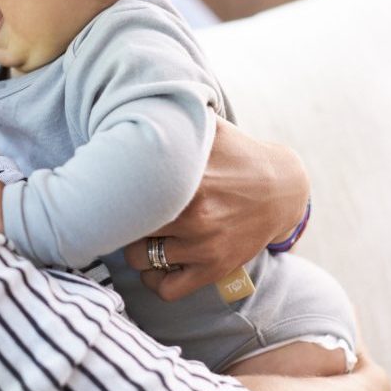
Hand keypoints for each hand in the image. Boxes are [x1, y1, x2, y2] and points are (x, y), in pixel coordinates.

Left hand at [122, 119, 309, 300]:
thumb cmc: (237, 155)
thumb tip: (135, 99)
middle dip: (119, 220)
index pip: (124, 195)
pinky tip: (156, 262)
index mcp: (186, 180)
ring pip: (138, 260)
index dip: (108, 194)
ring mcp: (203, 247)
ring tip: (141, 232)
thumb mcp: (209, 129)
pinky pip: (167, 290)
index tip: (105, 189)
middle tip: (123, 211)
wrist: (284, 190)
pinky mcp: (214, 269)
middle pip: (124, 228)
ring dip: (135, 248)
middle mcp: (193, 216)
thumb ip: (173, 117)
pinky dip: (155, 280)